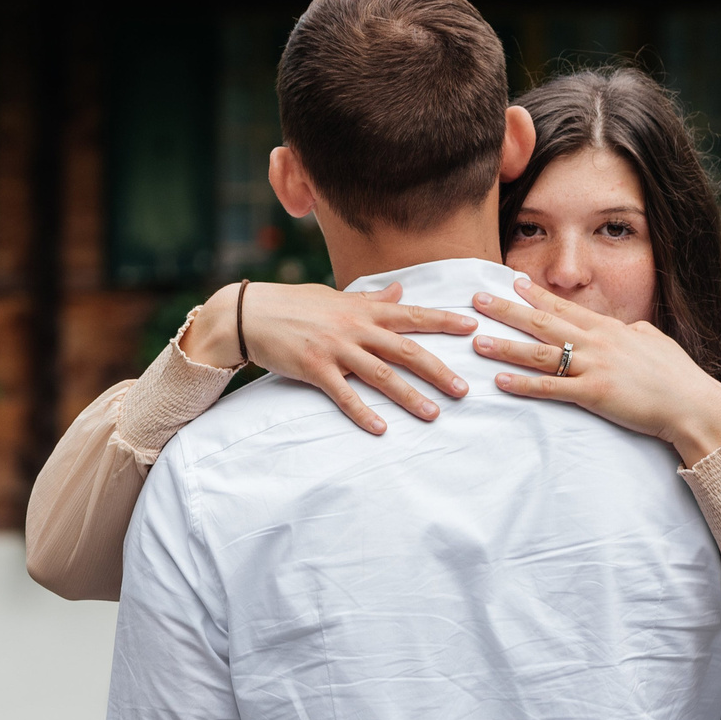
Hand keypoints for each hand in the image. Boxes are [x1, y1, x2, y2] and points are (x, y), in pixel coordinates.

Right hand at [184, 279, 476, 435]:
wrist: (248, 314)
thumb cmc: (293, 304)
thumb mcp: (335, 296)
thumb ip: (371, 299)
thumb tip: (400, 290)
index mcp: (362, 309)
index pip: (411, 314)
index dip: (442, 321)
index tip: (472, 327)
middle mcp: (354, 327)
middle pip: (405, 349)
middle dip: (437, 370)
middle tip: (464, 389)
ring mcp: (334, 348)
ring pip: (381, 374)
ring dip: (409, 396)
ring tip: (433, 414)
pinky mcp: (314, 368)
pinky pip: (343, 394)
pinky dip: (362, 412)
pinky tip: (380, 429)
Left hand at [468, 276, 720, 465]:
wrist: (695, 404)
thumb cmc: (677, 375)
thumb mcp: (654, 341)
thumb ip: (635, 332)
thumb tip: (628, 328)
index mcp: (610, 328)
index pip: (565, 306)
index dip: (535, 294)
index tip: (510, 281)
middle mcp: (598, 342)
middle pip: (543, 322)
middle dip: (507, 310)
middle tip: (476, 299)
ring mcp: (595, 367)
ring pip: (541, 354)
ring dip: (506, 347)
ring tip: (477, 342)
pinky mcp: (594, 394)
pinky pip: (551, 389)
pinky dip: (523, 385)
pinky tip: (500, 381)